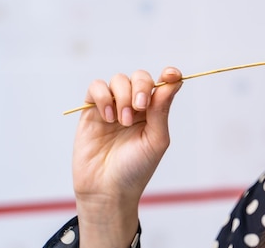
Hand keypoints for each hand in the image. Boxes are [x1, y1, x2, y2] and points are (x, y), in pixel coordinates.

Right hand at [71, 67, 182, 246]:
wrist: (107, 190)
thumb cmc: (136, 169)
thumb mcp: (156, 139)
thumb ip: (161, 110)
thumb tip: (173, 81)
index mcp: (154, 111)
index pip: (163, 84)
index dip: (169, 75)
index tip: (172, 75)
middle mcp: (134, 106)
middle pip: (140, 77)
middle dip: (141, 87)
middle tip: (140, 108)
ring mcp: (112, 107)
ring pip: (118, 79)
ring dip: (123, 96)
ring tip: (123, 121)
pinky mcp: (91, 111)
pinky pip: (95, 87)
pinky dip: (103, 97)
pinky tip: (108, 117)